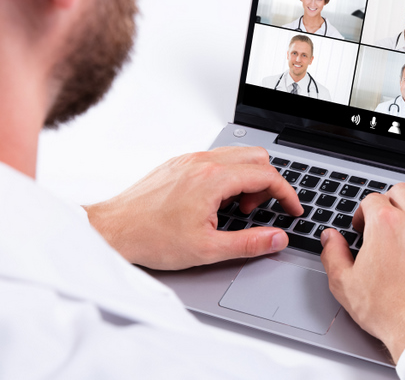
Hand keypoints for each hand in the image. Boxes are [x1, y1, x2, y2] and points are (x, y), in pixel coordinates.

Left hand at [84, 147, 301, 269]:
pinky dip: (227, 177)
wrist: (112, 230)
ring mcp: (189, 159)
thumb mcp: (207, 249)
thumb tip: (277, 238)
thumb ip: (250, 243)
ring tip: (234, 210)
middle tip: (256, 212)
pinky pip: (216, 159)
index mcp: (213, 179)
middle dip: (267, 183)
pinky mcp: (179, 163)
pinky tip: (214, 203)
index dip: (287, 193)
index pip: (267, 174)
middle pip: (257, 157)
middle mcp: (202, 161)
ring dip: (247, 179)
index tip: (292, 209)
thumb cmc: (151, 238)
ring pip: (236, 155)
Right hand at [320, 183, 404, 361]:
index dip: (364, 213)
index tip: (364, 228)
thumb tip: (330, 239)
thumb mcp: (346, 285)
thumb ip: (334, 255)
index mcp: (385, 224)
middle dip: (391, 201)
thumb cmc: (390, 312)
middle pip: (402, 191)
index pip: (372, 199)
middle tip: (387, 221)